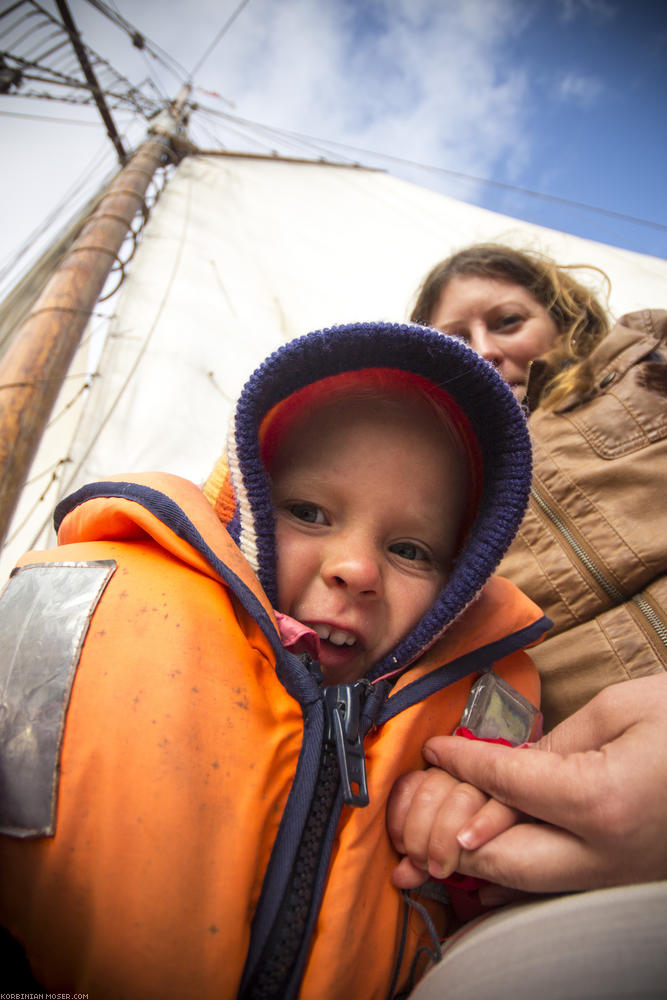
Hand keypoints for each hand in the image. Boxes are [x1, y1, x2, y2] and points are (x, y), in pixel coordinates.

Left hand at [387, 767, 519, 888]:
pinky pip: (501, 807)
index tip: (399, 845)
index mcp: (448, 785)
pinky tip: (467, 842)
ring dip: (444, 833)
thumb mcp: (454, 863)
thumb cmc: (501, 860)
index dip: (399, 811)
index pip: (412, 782)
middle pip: (433, 787)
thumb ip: (424, 863)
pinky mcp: (525, 804)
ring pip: (461, 796)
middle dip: (418, 828)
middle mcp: (470, 781)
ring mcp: (498, 790)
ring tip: (442, 866)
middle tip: (422, 862)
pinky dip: (482, 824)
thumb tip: (399, 876)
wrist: (548, 856)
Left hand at [421, 675, 666, 894]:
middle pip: (503, 857)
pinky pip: (559, 887)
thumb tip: (510, 764)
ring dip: (477, 864)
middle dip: (453, 837)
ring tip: (433, 851)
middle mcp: (606, 852)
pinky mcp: (628, 879)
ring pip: (528, 884)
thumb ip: (558, 742)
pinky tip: (489, 866)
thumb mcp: (623, 709)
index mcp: (601, 799)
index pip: (507, 781)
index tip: (435, 751)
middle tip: (419, 818)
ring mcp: (619, 875)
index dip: (463, 763)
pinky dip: (517, 876)